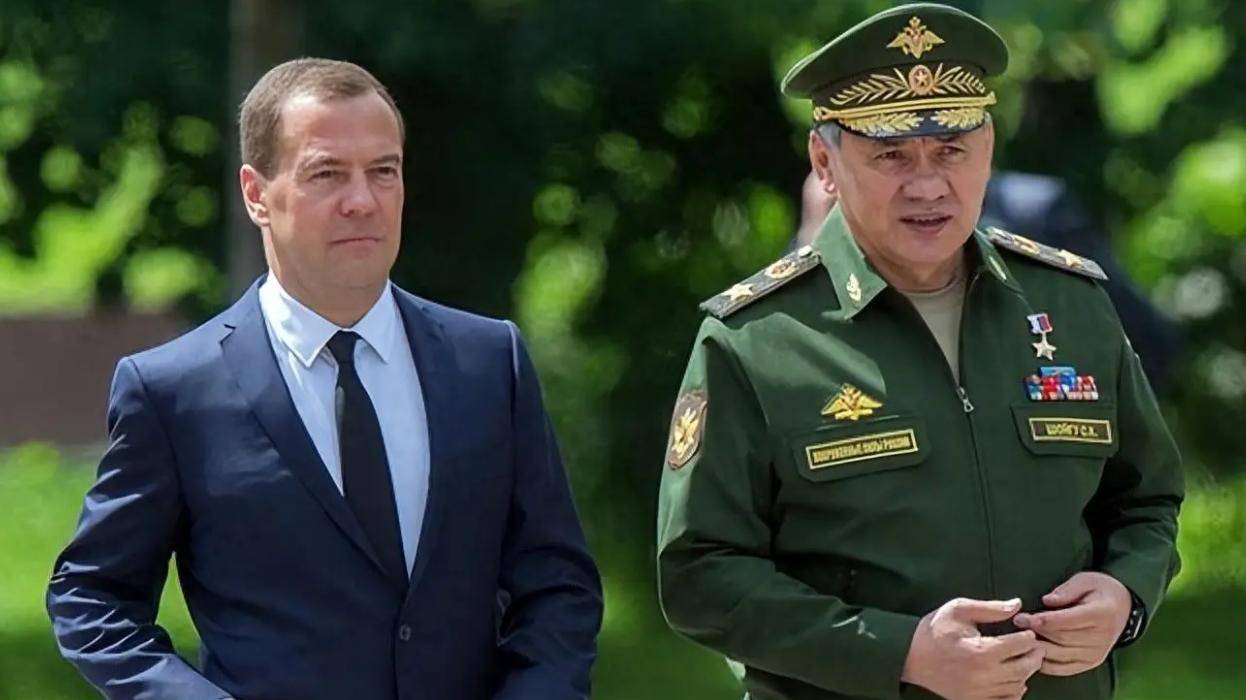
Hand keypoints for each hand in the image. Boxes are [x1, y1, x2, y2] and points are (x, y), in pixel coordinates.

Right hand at [902, 597, 1043, 699]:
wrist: (910, 656)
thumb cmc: (934, 630)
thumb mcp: (959, 609)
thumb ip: (990, 608)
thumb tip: (1017, 604)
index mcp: (981, 651)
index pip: (1020, 645)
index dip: (1028, 636)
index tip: (1026, 631)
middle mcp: (983, 675)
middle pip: (1025, 668)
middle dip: (1033, 655)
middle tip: (1034, 646)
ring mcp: (979, 692)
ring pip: (1017, 686)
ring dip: (1026, 673)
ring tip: (1024, 660)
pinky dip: (1015, 692)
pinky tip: (1013, 680)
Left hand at [1013, 572, 1130, 676]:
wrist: (1123, 608)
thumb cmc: (1099, 590)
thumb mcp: (1085, 580)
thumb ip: (1067, 590)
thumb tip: (1047, 601)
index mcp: (1101, 614)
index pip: (1068, 620)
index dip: (1043, 620)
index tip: (1022, 617)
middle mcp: (1101, 637)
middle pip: (1061, 638)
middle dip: (1036, 632)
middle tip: (1017, 623)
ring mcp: (1097, 653)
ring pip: (1060, 655)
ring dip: (1038, 648)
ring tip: (1019, 638)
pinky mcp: (1091, 662)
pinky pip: (1064, 668)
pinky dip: (1046, 664)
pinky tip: (1032, 654)